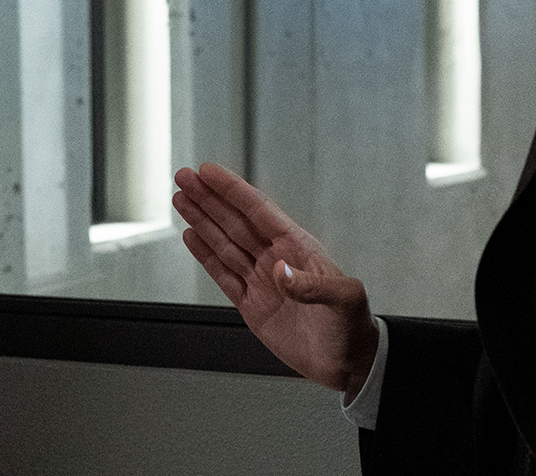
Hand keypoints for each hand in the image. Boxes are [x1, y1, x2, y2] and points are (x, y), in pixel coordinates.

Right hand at [174, 162, 378, 396]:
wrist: (348, 363)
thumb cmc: (353, 326)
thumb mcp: (345, 300)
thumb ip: (313, 285)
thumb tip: (281, 271)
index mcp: (298, 249)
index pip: (259, 211)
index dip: (233, 191)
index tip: (209, 173)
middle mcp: (276, 259)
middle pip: (234, 221)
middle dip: (209, 199)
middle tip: (185, 177)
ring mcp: (261, 281)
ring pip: (224, 243)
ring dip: (202, 221)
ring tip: (182, 199)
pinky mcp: (251, 305)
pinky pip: (223, 275)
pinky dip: (205, 255)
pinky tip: (192, 237)